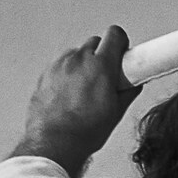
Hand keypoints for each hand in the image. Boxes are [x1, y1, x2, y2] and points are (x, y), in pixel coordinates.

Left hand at [13, 28, 141, 176]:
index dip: (121, 43)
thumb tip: (133, 84)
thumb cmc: (82, 132)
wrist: (54, 143)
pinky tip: (69, 94)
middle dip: (101, 54)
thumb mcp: (115, 112)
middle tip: (105, 74)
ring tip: (85, 88)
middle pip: (95, 42)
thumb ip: (127, 91)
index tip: (122, 53)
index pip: (115, 35)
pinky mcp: (45, 74)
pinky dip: (66, 74)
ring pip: (75, 53)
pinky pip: (60, 66)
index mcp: (101, 66)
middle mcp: (78, 60)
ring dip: (82, 64)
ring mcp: (59, 66)